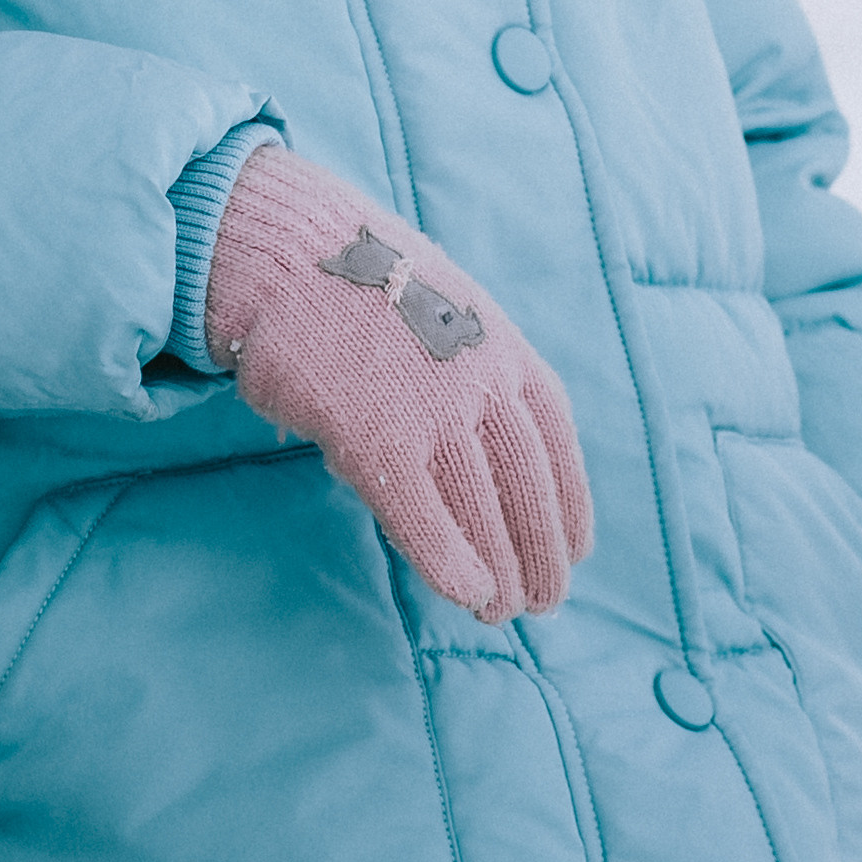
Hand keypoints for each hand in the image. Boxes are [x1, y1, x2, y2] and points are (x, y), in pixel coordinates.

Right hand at [205, 143, 591, 622]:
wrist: (286, 250)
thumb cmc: (353, 281)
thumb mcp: (438, 306)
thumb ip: (469, 365)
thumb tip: (480, 432)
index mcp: (501, 342)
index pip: (555, 442)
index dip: (570, 503)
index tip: (576, 550)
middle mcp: (480, 376)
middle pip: (528, 484)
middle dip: (541, 550)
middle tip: (542, 601)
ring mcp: (431, 407)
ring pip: (484, 508)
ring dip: (500, 570)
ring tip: (499, 610)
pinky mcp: (375, 434)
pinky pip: (422, 513)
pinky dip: (448, 560)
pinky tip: (463, 592)